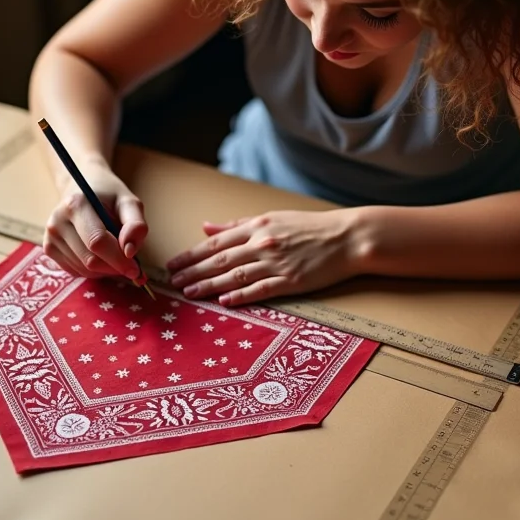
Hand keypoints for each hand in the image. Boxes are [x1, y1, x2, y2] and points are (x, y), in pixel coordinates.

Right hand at [43, 165, 147, 282]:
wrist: (82, 186)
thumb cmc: (108, 196)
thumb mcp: (128, 203)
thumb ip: (135, 225)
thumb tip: (129, 251)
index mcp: (75, 205)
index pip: (97, 242)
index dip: (118, 259)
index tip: (136, 269)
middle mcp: (57, 222)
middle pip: (90, 259)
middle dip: (114, 267)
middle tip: (130, 264)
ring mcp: (50, 237)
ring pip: (84, 269)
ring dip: (105, 269)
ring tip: (114, 252)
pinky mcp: (49, 249)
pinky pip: (76, 271)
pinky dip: (94, 270)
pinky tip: (100, 255)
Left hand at [165, 209, 364, 306]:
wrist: (347, 237)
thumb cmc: (309, 227)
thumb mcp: (271, 218)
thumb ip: (237, 225)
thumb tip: (207, 226)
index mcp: (257, 226)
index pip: (216, 242)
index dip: (192, 254)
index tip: (173, 263)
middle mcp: (262, 243)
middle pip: (220, 260)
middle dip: (193, 271)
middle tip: (172, 281)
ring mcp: (276, 263)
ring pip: (235, 275)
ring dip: (209, 285)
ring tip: (190, 293)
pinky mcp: (291, 280)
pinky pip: (261, 290)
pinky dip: (241, 296)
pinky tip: (224, 302)